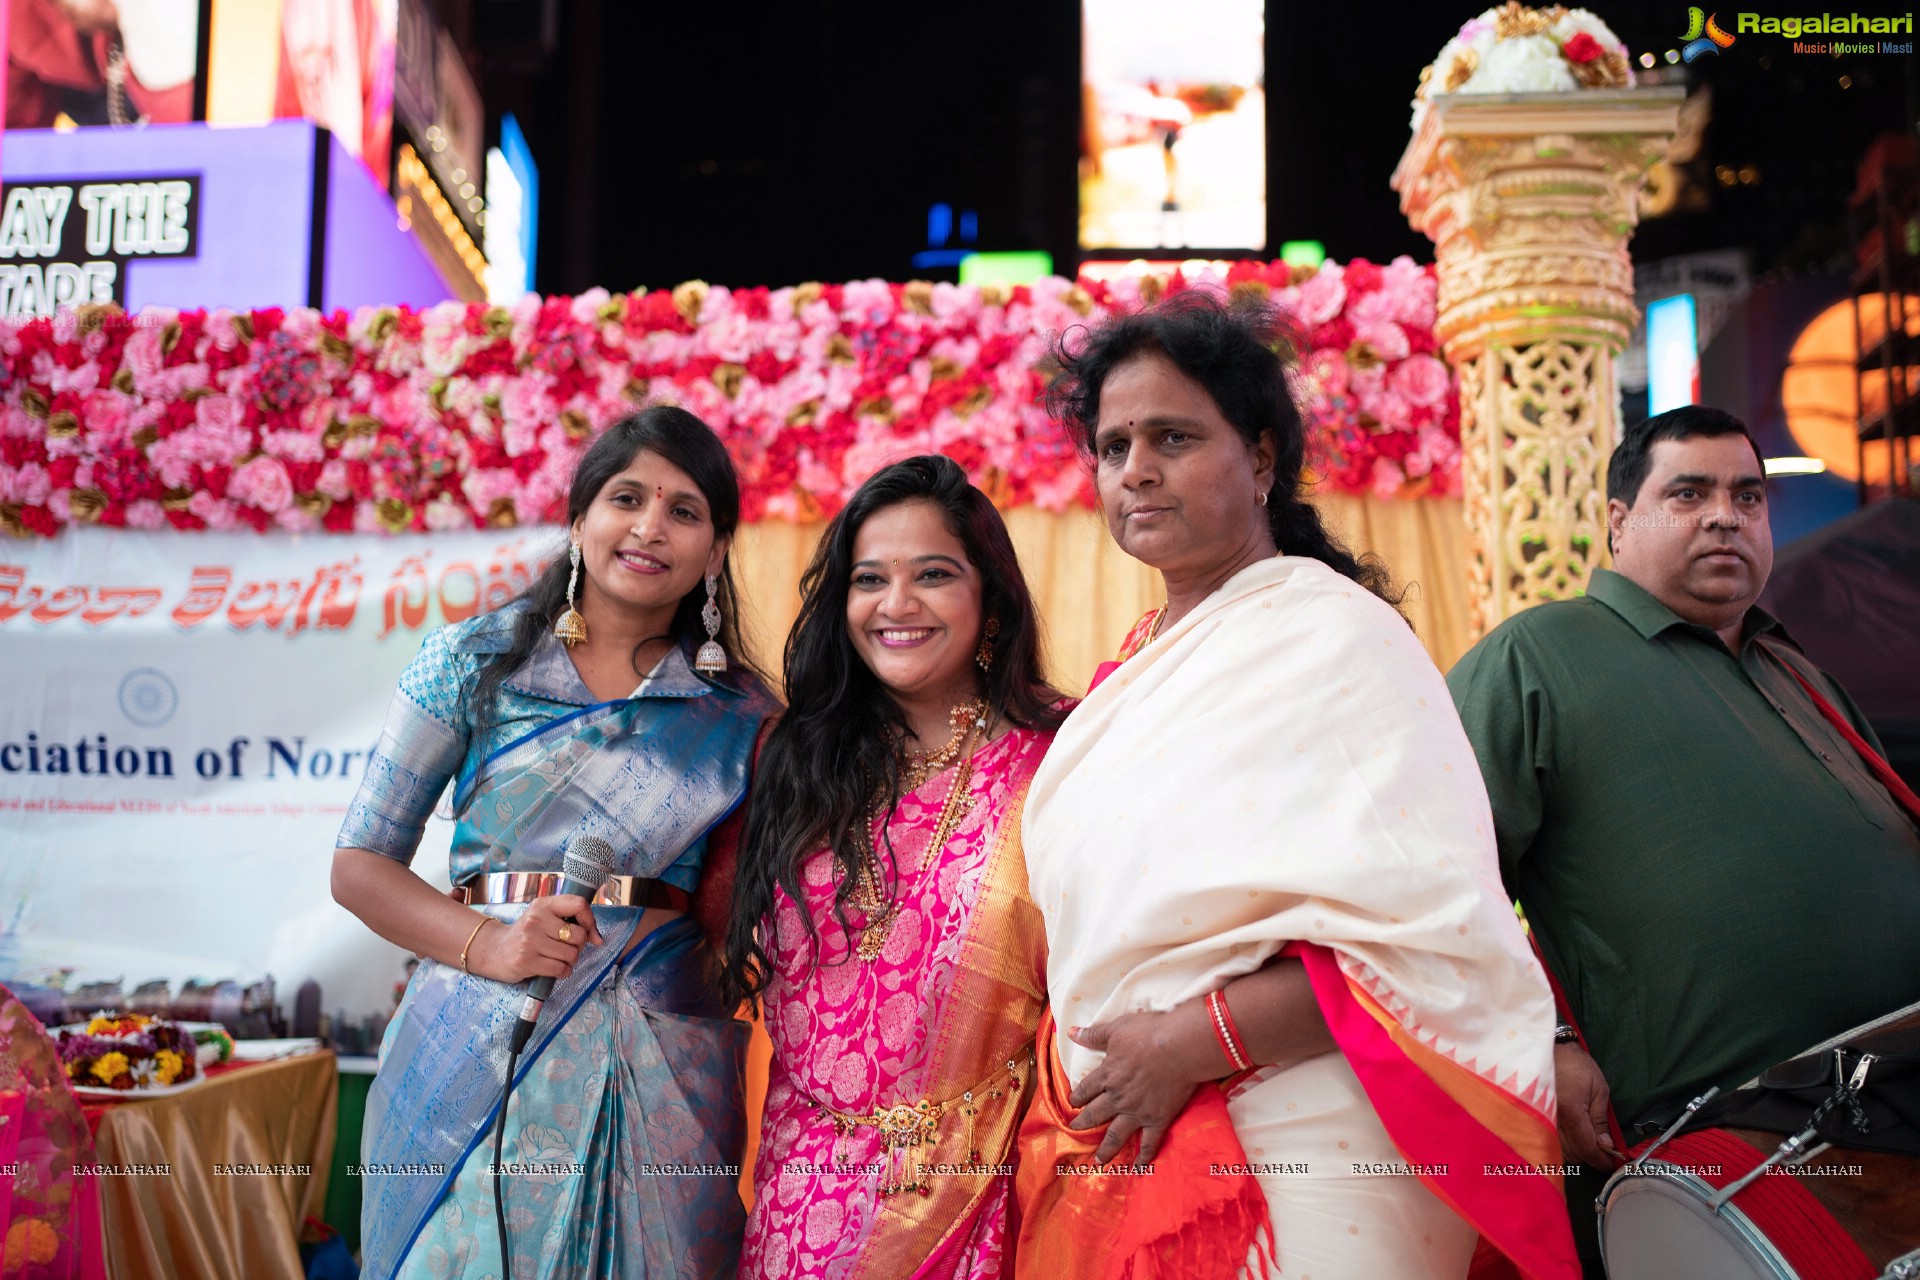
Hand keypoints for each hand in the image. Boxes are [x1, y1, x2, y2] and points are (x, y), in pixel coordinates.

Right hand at [470, 894, 603, 983]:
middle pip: (579, 935)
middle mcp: (536, 920)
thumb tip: (599, 939)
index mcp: (543, 905)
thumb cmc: (527, 934)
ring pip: (571, 954)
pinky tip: (554, 968)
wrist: (495, 950)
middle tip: (566, 947)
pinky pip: (560, 969)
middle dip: (578, 946)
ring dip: (570, 960)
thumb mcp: (544, 918)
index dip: (590, 920)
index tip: (589, 932)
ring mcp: (530, 941)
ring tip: (557, 957)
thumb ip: (571, 921)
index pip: (578, 904)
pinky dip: (563, 971)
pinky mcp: (526, 961)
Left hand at [1065, 1013, 1199, 1166]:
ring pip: (1115, 1135)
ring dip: (1105, 1149)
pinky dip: (1143, 1157)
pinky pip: (1148, 1143)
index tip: (1072, 1103)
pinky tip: (1138, 1168)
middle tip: (1075, 1131)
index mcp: (1106, 1075)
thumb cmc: (1148, 1034)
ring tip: (1098, 1160)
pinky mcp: (1157, 1120)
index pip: (1085, 1090)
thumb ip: (1093, 1035)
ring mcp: (1137, 1112)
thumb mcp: (1116, 1029)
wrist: (1179, 1048)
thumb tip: (1070, 1033)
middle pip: (1095, 1115)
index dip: (1077, 1097)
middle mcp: (1117, 1098)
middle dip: (1083, 1124)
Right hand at [1554, 1041, 1621, 1170]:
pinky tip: (1573, 1135)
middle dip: (1590, 1155)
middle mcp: (1552, 1119)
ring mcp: (1541, 1119)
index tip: (1611, 1162)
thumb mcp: (1598, 1089)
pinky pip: (1551, 1141)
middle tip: (1603, 1148)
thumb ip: (1600, 1120)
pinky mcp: (1536, 1117)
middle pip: (1573, 1154)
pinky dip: (1564, 1144)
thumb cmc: (1575, 1064)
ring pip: (1560, 1151)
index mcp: (1570, 1110)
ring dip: (1577, 1151)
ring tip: (1589, 1139)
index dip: (1601, 1159)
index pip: (1586, 1148)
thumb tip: (1606, 1146)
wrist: (1548, 1048)